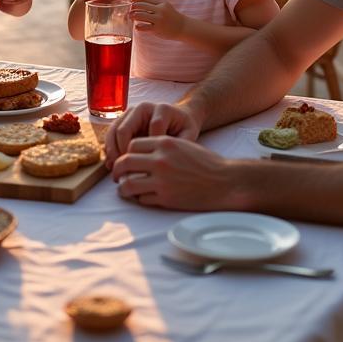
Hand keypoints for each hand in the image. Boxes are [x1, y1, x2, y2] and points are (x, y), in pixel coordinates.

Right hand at [104, 100, 201, 167]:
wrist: (178, 117)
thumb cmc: (183, 128)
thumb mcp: (188, 135)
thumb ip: (180, 145)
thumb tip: (163, 160)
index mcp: (161, 109)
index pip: (151, 129)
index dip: (151, 149)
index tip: (150, 167)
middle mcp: (142, 107)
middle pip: (125, 129)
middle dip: (123, 152)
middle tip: (126, 170)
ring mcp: (130, 113)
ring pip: (114, 131)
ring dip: (112, 151)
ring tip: (116, 169)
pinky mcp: (123, 120)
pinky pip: (111, 133)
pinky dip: (109, 148)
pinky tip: (112, 163)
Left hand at [111, 136, 235, 209]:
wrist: (225, 181)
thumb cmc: (206, 162)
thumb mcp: (182, 144)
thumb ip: (162, 146)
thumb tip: (141, 154)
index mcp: (164, 142)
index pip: (132, 145)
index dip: (126, 153)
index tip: (126, 160)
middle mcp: (160, 160)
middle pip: (125, 162)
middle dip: (118, 170)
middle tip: (117, 175)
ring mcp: (162, 180)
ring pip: (129, 184)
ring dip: (123, 187)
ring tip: (124, 189)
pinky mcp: (166, 199)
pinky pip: (142, 199)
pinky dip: (140, 198)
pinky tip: (143, 197)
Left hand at [130, 0, 184, 39]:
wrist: (183, 27)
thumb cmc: (172, 16)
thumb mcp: (166, 6)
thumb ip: (155, 4)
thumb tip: (141, 2)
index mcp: (162, 3)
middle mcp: (160, 10)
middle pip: (142, 6)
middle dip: (134, 7)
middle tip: (130, 8)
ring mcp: (159, 19)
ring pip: (142, 15)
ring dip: (134, 15)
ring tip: (130, 16)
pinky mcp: (157, 29)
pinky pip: (145, 27)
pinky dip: (139, 27)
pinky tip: (136, 27)